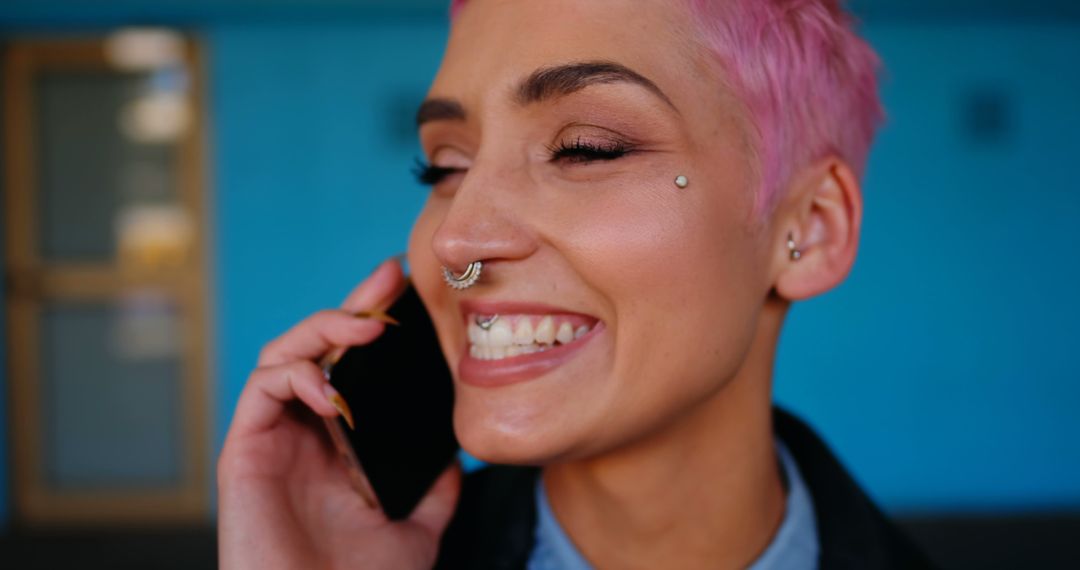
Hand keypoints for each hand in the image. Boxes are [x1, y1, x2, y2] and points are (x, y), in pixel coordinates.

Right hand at [217, 258, 460, 569]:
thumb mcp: (415, 531)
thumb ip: (433, 492)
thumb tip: (459, 459)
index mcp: (338, 443)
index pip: (354, 367)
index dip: (374, 322)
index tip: (409, 290)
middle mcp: (303, 433)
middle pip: (318, 348)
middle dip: (352, 305)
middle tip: (389, 279)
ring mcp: (273, 439)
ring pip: (284, 354)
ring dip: (324, 331)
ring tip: (366, 327)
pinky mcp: (244, 452)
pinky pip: (261, 390)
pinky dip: (296, 375)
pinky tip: (332, 390)